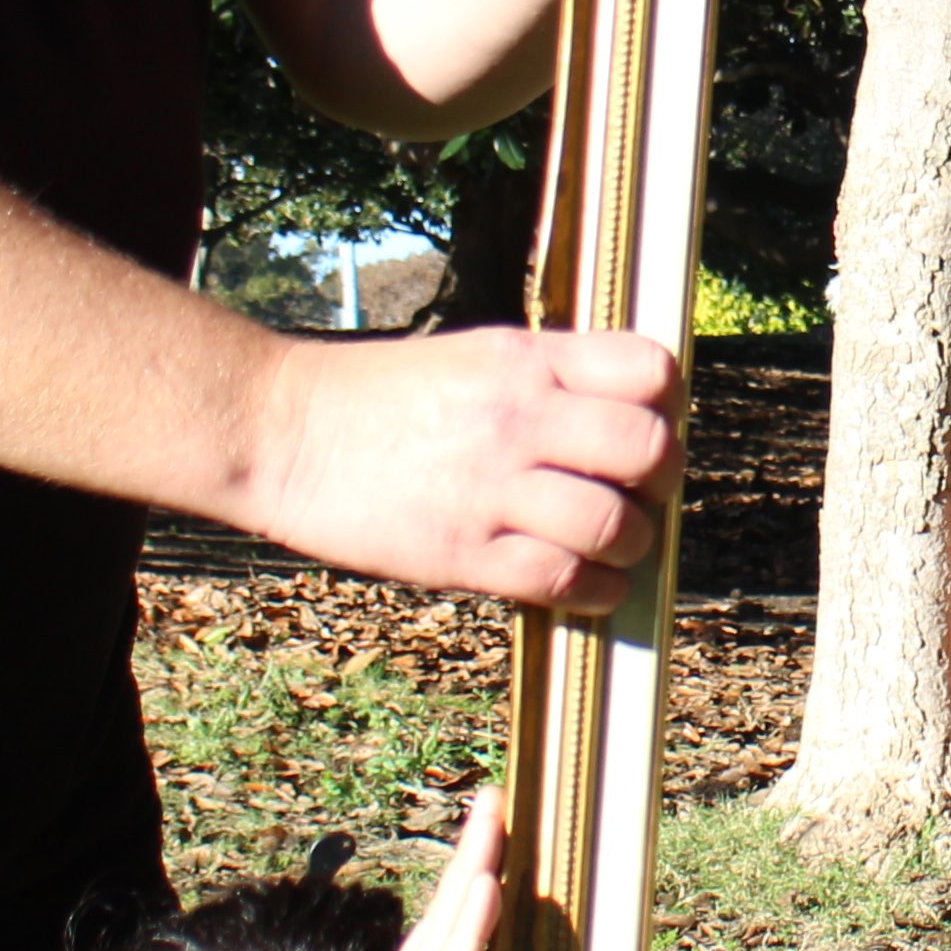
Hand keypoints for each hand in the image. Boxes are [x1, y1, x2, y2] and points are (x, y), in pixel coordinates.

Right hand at [247, 327, 680, 611]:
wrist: (280, 430)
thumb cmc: (377, 396)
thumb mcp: (474, 358)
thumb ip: (549, 380)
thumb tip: (625, 417)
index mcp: (527, 360)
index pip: (650, 370)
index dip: (669, 407)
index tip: (652, 431)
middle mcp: (520, 416)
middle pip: (649, 449)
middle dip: (660, 482)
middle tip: (641, 497)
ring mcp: (492, 485)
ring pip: (615, 525)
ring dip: (631, 546)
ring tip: (613, 548)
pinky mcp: (462, 549)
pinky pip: (562, 579)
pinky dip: (593, 592)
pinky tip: (586, 587)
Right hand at [351, 796, 537, 950]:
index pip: (443, 945)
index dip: (467, 891)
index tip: (493, 845)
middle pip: (439, 924)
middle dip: (471, 860)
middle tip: (495, 804)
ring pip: (444, 935)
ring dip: (473, 873)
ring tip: (496, 821)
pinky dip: (471, 929)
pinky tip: (492, 887)